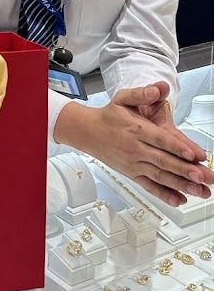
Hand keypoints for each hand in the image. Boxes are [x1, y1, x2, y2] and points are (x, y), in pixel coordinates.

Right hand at [55, 83, 213, 206]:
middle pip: (164, 161)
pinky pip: (149, 186)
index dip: (178, 148)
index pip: (160, 140)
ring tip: (200, 191)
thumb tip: (158, 89)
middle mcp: (136, 149)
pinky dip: (164, 195)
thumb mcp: (123, 98)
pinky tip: (179, 200)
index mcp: (136, 129)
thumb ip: (142, 93)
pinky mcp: (132, 174)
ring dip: (181, 185)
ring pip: (160, 176)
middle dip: (186, 170)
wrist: (87, 132)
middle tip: (203, 176)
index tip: (194, 155)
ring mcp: (134, 164)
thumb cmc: (108, 116)